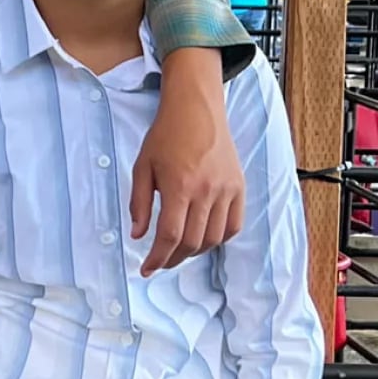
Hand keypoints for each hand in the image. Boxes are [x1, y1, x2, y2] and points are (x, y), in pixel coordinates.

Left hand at [132, 54, 243, 275]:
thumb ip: (139, 203)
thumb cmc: (166, 135)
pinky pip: (234, 225)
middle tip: (160, 262)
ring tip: (179, 251)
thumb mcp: (142, 167)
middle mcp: (207, 191)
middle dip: (173, 259)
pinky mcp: (239, 187)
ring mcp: (226, 190)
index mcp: (179, 186)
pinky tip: (204, 239)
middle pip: (192, 242)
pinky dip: (219, 238)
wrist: (196, 110)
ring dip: (195, 252)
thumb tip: (138, 235)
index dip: (158, 258)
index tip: (147, 268)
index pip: (170, 236)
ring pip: (214, 238)